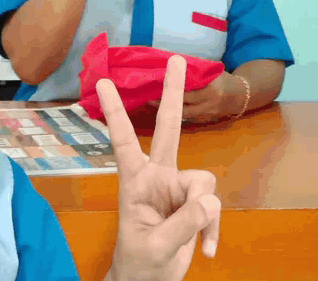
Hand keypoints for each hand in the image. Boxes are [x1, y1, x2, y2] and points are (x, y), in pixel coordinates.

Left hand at [98, 56, 220, 280]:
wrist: (149, 280)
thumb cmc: (140, 260)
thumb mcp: (156, 247)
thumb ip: (184, 224)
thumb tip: (210, 199)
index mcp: (134, 179)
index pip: (122, 139)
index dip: (114, 111)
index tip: (104, 80)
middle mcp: (157, 174)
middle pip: (168, 127)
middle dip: (172, 93)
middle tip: (177, 59)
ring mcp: (177, 186)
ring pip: (203, 181)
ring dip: (202, 213)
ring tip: (192, 241)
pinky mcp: (194, 201)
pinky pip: (214, 206)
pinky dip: (212, 229)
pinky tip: (205, 250)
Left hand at [147, 72, 241, 123]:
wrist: (241, 95)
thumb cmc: (223, 79)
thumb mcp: (211, 71)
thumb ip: (195, 70)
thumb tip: (172, 62)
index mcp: (211, 91)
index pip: (188, 94)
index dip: (171, 91)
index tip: (156, 87)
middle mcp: (209, 106)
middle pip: (183, 108)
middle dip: (165, 104)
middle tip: (148, 97)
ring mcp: (207, 116)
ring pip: (183, 115)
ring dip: (168, 109)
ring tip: (152, 102)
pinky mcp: (204, 121)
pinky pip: (187, 118)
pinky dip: (175, 113)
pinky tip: (164, 107)